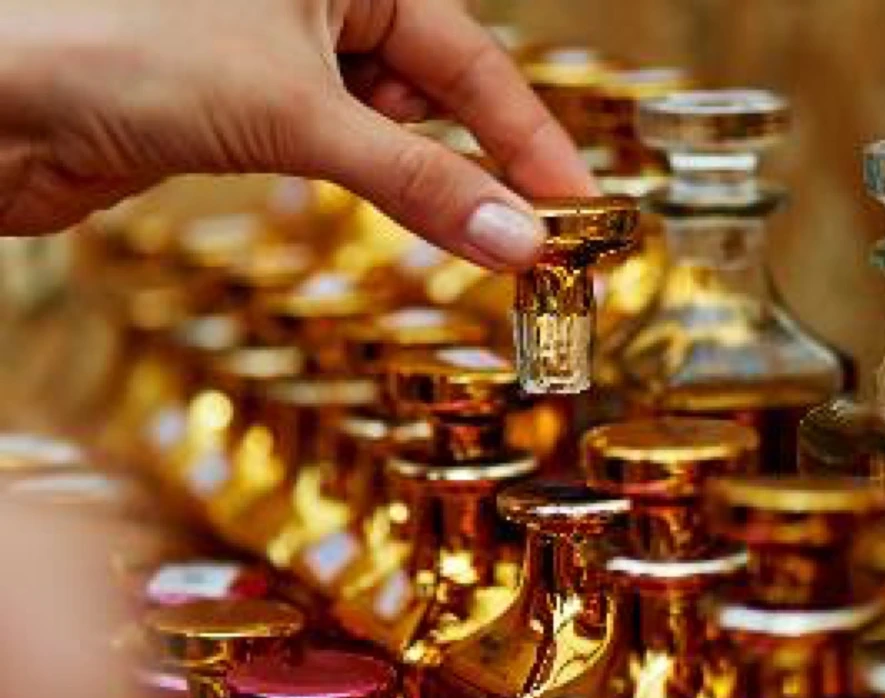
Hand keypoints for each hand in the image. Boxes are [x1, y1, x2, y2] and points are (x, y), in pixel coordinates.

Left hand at [0, 0, 595, 268]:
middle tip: (538, 240)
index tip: (581, 207)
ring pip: (394, 129)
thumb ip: (417, 182)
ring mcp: (292, 58)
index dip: (532, 142)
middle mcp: (328, 3)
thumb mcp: (300, 114)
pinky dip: (378, 190)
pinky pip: (346, 151)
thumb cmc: (125, 53)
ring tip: (475, 233)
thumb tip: (516, 240)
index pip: (472, 63)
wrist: (1, 104)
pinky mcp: (256, 110)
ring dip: (430, 185)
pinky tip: (403, 214)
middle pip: (440, 94)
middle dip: (487, 168)